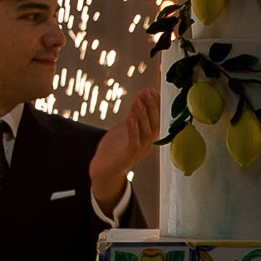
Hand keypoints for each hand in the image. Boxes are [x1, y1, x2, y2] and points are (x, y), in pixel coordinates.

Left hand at [91, 84, 160, 208]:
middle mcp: (147, 145)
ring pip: (145, 134)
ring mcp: (138, 153)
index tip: (153, 90)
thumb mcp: (126, 126)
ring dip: (142, 117)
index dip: (156, 106)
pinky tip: (130, 118)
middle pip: (154, 125)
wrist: (103, 169)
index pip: (157, 119)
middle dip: (151, 108)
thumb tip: (142, 94)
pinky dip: (133, 130)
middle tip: (148, 93)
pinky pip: (133, 143)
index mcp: (148, 137)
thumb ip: (134, 112)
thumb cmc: (116, 148)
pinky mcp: (127, 158)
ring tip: (138, 102)